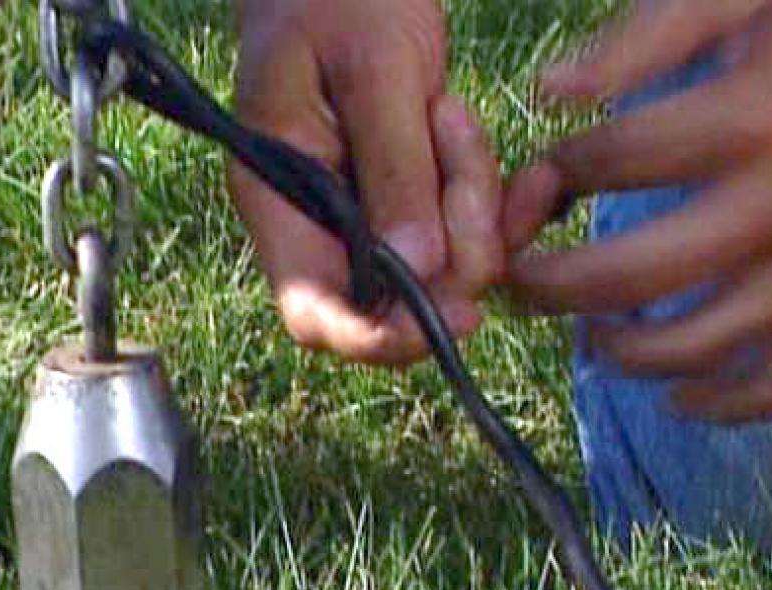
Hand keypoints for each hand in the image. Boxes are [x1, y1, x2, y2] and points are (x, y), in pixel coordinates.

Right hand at [229, 0, 502, 365]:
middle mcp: (320, 225)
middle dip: (451, 254)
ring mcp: (368, 217)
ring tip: (451, 114)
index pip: (314, 314)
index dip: (375, 339)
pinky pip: (465, 233)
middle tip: (460, 151)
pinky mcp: (411, 201)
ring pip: (441, 268)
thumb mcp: (374, 68)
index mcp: (278, 200)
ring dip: (474, 207)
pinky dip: (492, 199)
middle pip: (391, 303)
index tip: (451, 316)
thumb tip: (419, 270)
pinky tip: (483, 136)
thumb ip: (394, 168)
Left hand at [505, 0, 771, 421]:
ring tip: (591, 336)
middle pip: (631, 276)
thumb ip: (653, 32)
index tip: (534, 186)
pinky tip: (681, 399)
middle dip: (550, 287)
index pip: (609, 164)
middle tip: (516, 284)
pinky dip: (726, 406)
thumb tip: (553, 91)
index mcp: (753, 113)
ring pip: (699, 347)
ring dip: (622, 355)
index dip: (549, 176)